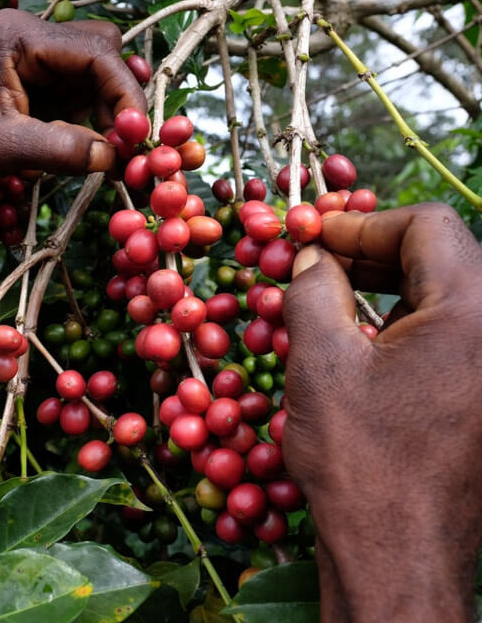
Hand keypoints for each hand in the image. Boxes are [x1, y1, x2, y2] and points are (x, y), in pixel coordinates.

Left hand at [0, 10, 146, 181]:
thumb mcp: (4, 148)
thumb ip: (61, 149)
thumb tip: (113, 156)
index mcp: (18, 37)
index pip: (95, 51)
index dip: (124, 92)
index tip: (137, 135)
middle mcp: (32, 41)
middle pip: (103, 56)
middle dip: (119, 100)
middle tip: (123, 146)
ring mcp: (37, 64)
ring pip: (98, 79)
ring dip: (110, 116)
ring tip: (109, 155)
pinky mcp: (41, 89)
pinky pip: (84, 99)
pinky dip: (96, 125)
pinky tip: (95, 151)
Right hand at [283, 203, 481, 621]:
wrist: (398, 554)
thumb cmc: (360, 460)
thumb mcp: (321, 362)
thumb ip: (315, 290)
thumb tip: (314, 257)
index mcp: (475, 313)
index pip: (426, 227)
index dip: (363, 224)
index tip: (317, 237)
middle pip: (441, 256)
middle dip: (374, 253)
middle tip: (321, 264)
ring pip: (447, 294)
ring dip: (389, 286)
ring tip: (336, 299)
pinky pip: (453, 332)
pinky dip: (407, 321)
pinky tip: (366, 338)